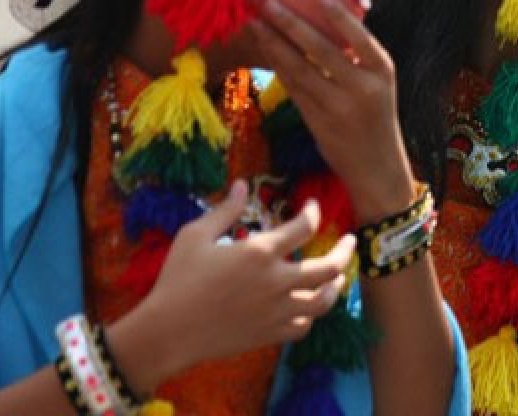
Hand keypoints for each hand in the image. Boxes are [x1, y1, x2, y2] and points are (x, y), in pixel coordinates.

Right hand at [107, 181, 354, 392]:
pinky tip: (307, 304)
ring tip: (338, 277)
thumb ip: (224, 210)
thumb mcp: (195, 236)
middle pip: (330, 266)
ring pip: (325, 300)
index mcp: (260, 252)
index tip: (313, 207)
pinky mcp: (271, 334)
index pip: (305, 226)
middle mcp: (277, 281)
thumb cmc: (177, 279)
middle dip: (346, 251)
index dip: (314, 212)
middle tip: (350, 242)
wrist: (167, 332)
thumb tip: (241, 185)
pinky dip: (310, 314)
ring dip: (336, 285)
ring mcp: (277, 310)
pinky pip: (304, 324)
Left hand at [251, 0, 416, 219]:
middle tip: (269, 3)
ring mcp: (336, 105)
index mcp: (382, 71)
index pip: (359, 38)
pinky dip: (277, 67)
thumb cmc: (377, 118)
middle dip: (291, 24)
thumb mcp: (379, 84)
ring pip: (299, 69)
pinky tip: (263, 50)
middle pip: (320, 50)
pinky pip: (293, 87)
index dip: (339, 16)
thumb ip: (357, 59)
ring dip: (274, 44)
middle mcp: (361, 87)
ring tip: (255, 24)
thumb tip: (326, 21)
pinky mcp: (316, 120)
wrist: (377, 167)